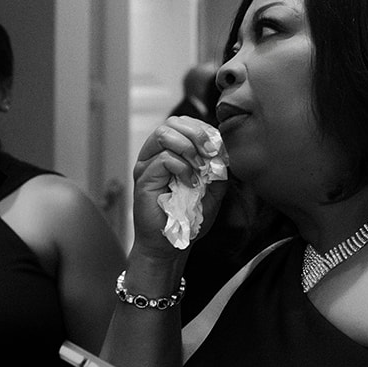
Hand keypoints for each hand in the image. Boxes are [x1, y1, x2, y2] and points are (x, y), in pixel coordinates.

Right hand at [131, 117, 227, 260]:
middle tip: (210, 153)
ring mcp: (147, 166)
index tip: (217, 148)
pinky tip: (190, 183)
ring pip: (164, 133)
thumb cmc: (188, 218)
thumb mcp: (213, 190)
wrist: (170, 245)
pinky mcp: (144, 179)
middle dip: (197, 133)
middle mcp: (154, 155)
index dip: (203, 129)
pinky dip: (182, 168)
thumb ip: (218, 169)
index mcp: (168, 152)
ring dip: (188, 147)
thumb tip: (223, 151)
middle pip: (171, 122)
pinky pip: (164, 159)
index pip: (183, 123)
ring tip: (199, 167)